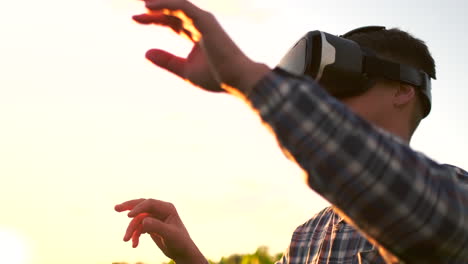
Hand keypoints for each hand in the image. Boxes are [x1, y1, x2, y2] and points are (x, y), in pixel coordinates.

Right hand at [115, 198, 206, 263]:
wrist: (182, 252)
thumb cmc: (180, 242)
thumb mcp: (170, 235)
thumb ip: (157, 227)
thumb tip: (144, 221)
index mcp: (167, 208)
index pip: (150, 203)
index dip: (138, 208)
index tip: (128, 216)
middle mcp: (160, 210)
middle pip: (141, 205)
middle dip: (128, 207)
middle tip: (116, 208)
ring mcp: (155, 217)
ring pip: (138, 219)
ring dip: (131, 229)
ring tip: (126, 240)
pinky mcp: (151, 225)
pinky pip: (138, 227)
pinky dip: (135, 235)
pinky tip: (134, 245)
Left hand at [133, 0, 269, 93]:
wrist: (236, 79)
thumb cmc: (215, 77)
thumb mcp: (184, 70)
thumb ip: (167, 61)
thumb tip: (146, 52)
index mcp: (197, 34)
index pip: (171, 22)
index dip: (154, 18)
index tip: (135, 19)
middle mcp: (200, 24)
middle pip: (171, 12)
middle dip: (153, 10)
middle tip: (135, 13)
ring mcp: (203, 20)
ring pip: (176, 5)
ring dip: (158, 3)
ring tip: (141, 4)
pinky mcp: (205, 20)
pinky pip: (182, 6)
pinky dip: (165, 4)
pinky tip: (148, 6)